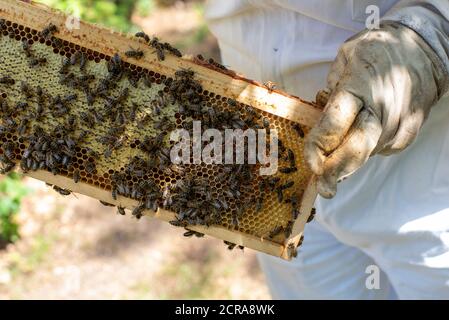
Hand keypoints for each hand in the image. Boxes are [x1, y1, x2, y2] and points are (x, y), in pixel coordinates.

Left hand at [305, 22, 447, 198]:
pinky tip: (365, 130)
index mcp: (359, 87)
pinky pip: (379, 150)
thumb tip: (319, 114)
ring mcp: (398, 124)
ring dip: (348, 155)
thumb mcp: (346, 56)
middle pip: (355, 150)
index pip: (334, 124)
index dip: (318, 147)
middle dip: (336, 172)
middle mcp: (381, 110)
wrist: (425, 50)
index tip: (310, 163)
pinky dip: (366, 147)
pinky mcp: (408, 134)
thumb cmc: (380, 49)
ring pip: (366, 153)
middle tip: (325, 189)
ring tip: (343, 139)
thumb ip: (330, 86)